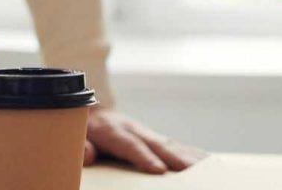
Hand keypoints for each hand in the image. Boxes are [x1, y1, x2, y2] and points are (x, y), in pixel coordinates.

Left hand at [85, 108, 206, 173]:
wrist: (91, 110)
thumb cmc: (83, 129)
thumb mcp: (74, 136)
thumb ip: (80, 145)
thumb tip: (88, 154)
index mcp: (112, 130)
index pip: (130, 145)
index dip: (144, 157)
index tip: (159, 169)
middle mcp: (132, 128)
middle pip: (156, 144)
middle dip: (175, 157)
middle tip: (192, 170)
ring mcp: (145, 132)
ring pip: (169, 144)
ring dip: (188, 156)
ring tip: (207, 167)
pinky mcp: (153, 137)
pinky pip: (173, 145)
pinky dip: (191, 153)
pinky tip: (206, 160)